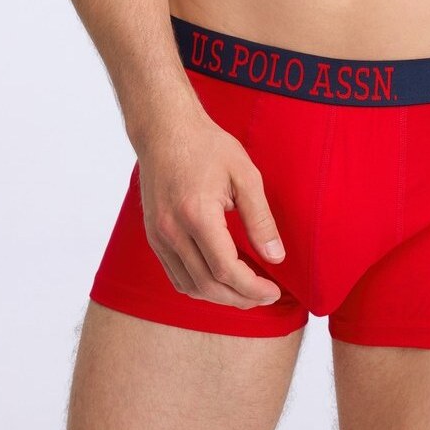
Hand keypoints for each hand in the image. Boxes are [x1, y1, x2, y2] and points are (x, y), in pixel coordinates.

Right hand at [137, 107, 286, 307]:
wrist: (165, 130)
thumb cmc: (207, 146)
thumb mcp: (245, 175)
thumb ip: (261, 219)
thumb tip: (276, 257)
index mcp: (197, 215)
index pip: (226, 270)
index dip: (253, 288)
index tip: (273, 291)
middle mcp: (172, 230)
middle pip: (208, 285)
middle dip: (240, 298)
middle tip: (265, 296)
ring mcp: (159, 236)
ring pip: (189, 286)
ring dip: (220, 297)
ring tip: (246, 292)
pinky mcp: (154, 236)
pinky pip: (175, 275)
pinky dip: (199, 286)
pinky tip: (220, 280)